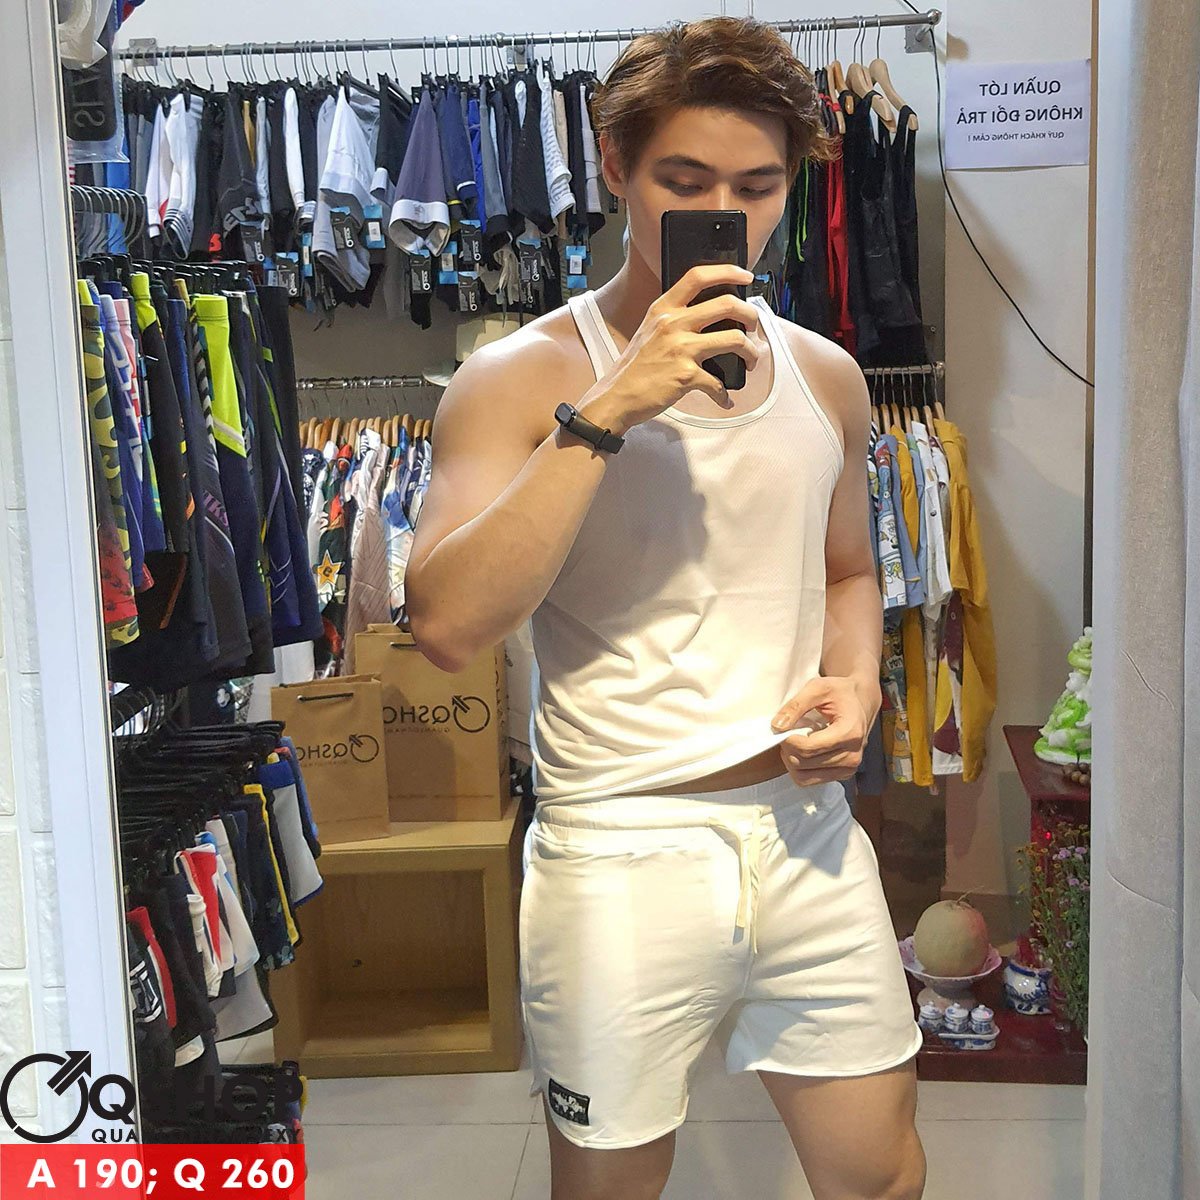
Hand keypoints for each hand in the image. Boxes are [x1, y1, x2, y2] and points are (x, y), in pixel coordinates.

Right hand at [581, 264, 762, 434]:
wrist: (616, 396)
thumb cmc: (635, 367)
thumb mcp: (649, 330)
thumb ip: (675, 319)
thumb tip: (710, 317)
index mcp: (664, 308)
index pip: (698, 276)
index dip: (728, 271)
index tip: (745, 276)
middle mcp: (673, 323)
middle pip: (727, 304)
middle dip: (750, 315)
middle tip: (753, 327)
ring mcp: (680, 349)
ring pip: (734, 339)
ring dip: (750, 351)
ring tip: (751, 360)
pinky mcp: (685, 375)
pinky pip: (718, 383)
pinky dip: (724, 395)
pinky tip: (725, 400)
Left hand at [771, 676, 873, 787]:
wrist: (860, 702)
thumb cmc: (840, 693)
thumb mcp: (817, 687)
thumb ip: (796, 705)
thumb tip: (777, 726)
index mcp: (850, 732)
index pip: (808, 748)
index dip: (788, 739)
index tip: (783, 727)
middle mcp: (853, 755)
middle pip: (804, 763)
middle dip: (788, 748)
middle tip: (788, 732)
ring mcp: (849, 768)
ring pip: (803, 776)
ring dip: (792, 759)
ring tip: (795, 741)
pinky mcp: (843, 774)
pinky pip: (809, 780)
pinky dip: (799, 768)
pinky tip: (803, 751)